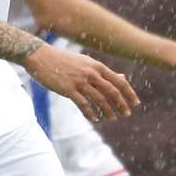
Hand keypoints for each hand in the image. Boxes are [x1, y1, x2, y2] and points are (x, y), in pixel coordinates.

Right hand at [22, 45, 139, 122]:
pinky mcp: (67, 89)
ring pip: (99, 100)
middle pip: (112, 92)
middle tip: (126, 114)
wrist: (40, 56)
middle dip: (122, 104)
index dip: (129, 93)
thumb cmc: (64, 60)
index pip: (119, 81)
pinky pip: (83, 104)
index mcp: (97, 66)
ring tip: (112, 119)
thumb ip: (104, 72)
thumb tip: (123, 78)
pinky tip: (94, 119)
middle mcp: (91, 73)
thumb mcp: (87, 63)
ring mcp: (79, 81)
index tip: (135, 103)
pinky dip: (90, 113)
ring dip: (108, 111)